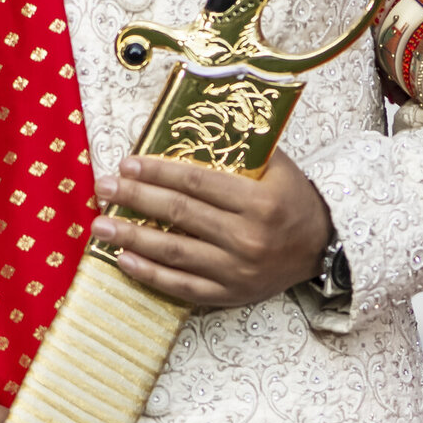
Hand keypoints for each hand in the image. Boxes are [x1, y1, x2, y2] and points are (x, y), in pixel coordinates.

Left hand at [92, 153, 331, 312]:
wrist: (322, 248)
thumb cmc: (293, 201)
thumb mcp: (279, 168)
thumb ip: (242, 150)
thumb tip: (190, 129)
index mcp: (260, 201)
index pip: (197, 182)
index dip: (158, 172)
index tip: (127, 164)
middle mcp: (248, 237)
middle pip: (180, 214)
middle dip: (135, 199)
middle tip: (103, 188)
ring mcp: (237, 270)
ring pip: (175, 252)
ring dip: (132, 237)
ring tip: (100, 226)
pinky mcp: (230, 294)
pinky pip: (182, 286)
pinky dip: (151, 274)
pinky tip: (124, 261)